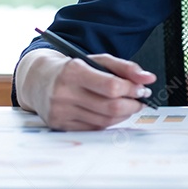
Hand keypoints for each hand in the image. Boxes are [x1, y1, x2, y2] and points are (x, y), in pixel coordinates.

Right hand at [15, 48, 155, 130]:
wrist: (38, 79)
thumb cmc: (72, 68)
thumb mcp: (98, 60)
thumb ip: (125, 67)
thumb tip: (149, 79)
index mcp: (73, 71)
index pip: (111, 87)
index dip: (132, 89)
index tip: (143, 89)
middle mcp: (63, 93)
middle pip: (110, 107)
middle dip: (132, 105)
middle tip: (141, 100)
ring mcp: (60, 112)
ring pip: (104, 121)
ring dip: (123, 115)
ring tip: (129, 106)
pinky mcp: (59, 125)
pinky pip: (93, 128)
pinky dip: (109, 122)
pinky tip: (113, 114)